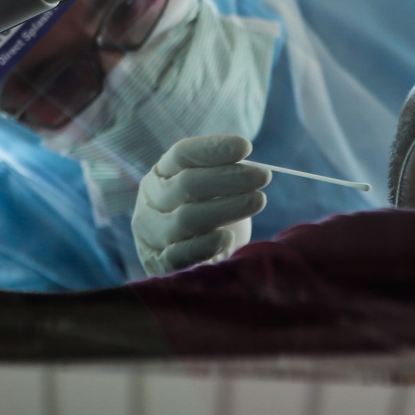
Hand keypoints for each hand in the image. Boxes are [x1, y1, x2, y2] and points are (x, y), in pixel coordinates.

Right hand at [132, 135, 271, 275]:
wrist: (199, 267)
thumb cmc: (211, 221)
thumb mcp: (214, 192)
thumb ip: (225, 177)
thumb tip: (251, 167)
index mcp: (161, 175)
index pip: (182, 154)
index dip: (213, 149)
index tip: (245, 147)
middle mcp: (151, 202)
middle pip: (187, 184)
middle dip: (229, 177)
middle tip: (263, 176)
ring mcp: (151, 235)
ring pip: (186, 218)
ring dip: (227, 207)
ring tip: (258, 200)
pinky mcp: (159, 265)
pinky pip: (180, 255)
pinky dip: (205, 245)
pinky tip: (227, 237)